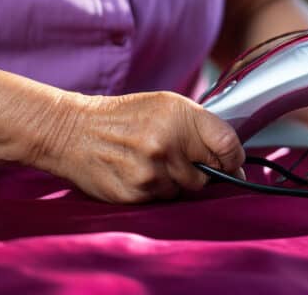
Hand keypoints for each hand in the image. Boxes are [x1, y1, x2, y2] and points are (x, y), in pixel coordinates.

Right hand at [53, 91, 244, 203]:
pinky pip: (162, 201)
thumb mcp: (165, 106)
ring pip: (185, 191)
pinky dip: (155, 191)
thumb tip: (233, 160)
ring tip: (150, 163)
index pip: (227, 145)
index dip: (233, 158)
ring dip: (175, 182)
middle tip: (174, 157)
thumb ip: (199, 127)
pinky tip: (137, 173)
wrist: (74, 132)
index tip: (230, 163)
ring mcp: (151, 171)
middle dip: (198, 170)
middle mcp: (168, 143)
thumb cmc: (125, 117)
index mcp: (179, 115)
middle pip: (207, 175)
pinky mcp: (137, 193)